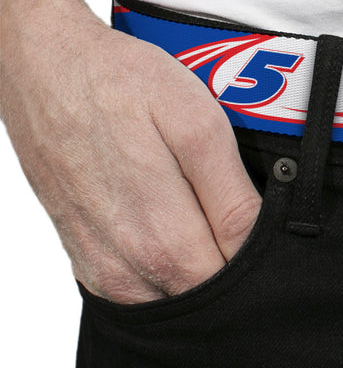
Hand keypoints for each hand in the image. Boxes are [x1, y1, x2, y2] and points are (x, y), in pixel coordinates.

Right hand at [1, 0, 261, 302]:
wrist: (44, 66)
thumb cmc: (120, 85)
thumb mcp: (197, 125)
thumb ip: (231, 197)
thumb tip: (260, 243)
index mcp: (163, 238)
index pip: (236, 284)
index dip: (264, 261)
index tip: (272, 231)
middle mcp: (128, 265)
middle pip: (206, 297)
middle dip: (234, 269)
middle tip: (237, 217)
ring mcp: (102, 267)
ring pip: (174, 300)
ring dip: (199, 272)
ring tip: (204, 219)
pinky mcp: (86, 260)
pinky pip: (140, 292)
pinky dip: (165, 272)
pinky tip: (172, 228)